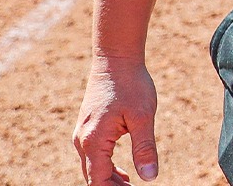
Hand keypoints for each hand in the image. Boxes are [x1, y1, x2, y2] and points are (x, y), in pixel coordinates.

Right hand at [74, 56, 158, 183]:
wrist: (116, 59)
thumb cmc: (131, 85)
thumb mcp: (142, 117)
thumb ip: (145, 148)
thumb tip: (150, 177)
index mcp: (93, 141)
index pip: (98, 181)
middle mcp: (82, 140)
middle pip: (93, 177)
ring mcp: (82, 133)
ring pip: (92, 167)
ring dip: (110, 179)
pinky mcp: (87, 127)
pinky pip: (93, 156)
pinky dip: (107, 167)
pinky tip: (124, 173)